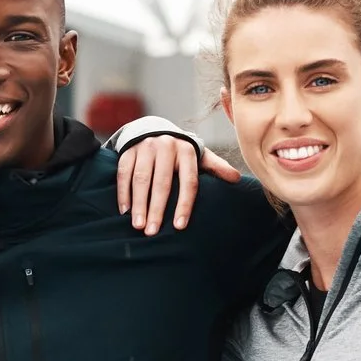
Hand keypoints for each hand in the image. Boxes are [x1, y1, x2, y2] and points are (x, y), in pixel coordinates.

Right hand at [115, 136, 240, 235]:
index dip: (184, 205)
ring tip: (138, 225)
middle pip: (162, 183)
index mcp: (187, 151)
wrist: (153, 128)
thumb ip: (215, 167)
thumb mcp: (199, 155)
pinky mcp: (128, 150)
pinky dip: (123, 193)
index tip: (179, 226)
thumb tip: (237, 179)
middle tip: (152, 232)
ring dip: (139, 204)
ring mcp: (145, 147)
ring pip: (141, 179)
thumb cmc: (179, 151)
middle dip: (156, 209)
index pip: (188, 182)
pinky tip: (125, 211)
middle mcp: (166, 147)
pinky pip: (124, 174)